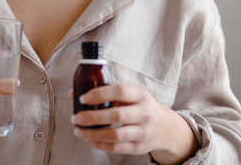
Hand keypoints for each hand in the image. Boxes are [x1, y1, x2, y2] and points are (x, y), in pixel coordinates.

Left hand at [70, 85, 198, 163]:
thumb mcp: (131, 95)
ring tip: (78, 131)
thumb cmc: (142, 107)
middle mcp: (144, 113)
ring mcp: (142, 132)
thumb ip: (106, 92)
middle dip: (92, 117)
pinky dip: (99, 144)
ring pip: (115, 135)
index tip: (83, 98)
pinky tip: (89, 139)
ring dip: (93, 134)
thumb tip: (73, 93)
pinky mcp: (138, 147)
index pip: (119, 91)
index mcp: (141, 95)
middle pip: (116, 116)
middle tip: (75, 118)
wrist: (167, 128)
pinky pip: (116, 148)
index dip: (99, 94)